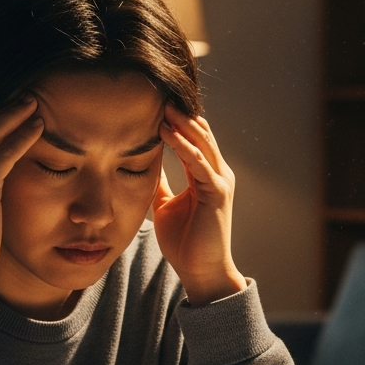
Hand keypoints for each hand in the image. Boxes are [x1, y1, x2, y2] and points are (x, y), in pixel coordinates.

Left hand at [152, 106, 246, 305]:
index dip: (176, 120)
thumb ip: (159, 185)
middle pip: (200, 134)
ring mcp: (220, 181)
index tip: (154, 102)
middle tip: (158, 93)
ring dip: (182, 123)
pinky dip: (183, 145)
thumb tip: (144, 168)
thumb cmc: (185, 242)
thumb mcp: (164, 206)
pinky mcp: (217, 192)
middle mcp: (217, 173)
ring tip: (163, 105)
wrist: (201, 271)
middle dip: (180, 114)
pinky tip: (167, 132)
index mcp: (206, 174)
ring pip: (202, 142)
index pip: (192, 139)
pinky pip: (198, 162)